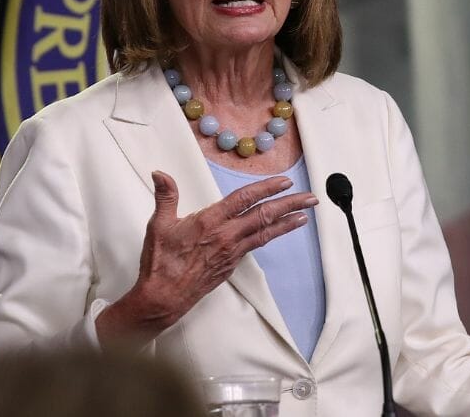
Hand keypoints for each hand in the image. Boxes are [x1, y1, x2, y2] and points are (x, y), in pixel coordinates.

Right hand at [97, 170, 314, 346]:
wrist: (164, 297)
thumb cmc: (161, 262)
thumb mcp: (159, 224)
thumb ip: (165, 196)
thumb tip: (161, 173)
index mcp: (209, 221)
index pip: (243, 199)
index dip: (266, 188)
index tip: (284, 182)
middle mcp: (226, 235)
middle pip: (264, 215)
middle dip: (290, 204)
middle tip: (310, 198)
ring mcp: (231, 252)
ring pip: (265, 232)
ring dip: (287, 222)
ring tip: (305, 215)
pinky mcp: (231, 264)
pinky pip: (256, 245)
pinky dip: (271, 236)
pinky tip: (277, 231)